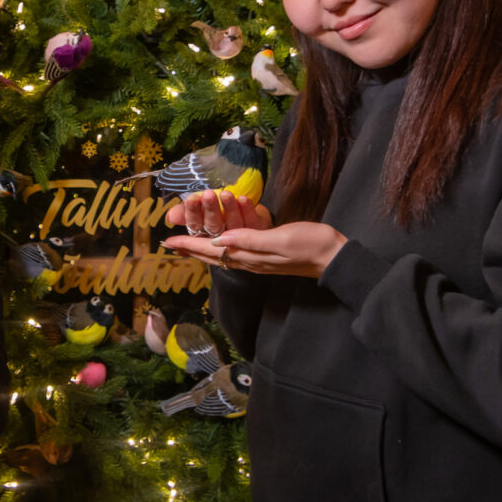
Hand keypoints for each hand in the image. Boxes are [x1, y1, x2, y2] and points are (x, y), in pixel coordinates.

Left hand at [162, 220, 346, 279]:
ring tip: (189, 241)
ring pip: (223, 253)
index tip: (168, 241)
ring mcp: (258, 259)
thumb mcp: (279, 240)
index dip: (189, 244)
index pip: (212, 250)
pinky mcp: (266, 255)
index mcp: (249, 256)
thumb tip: (219, 240)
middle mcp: (250, 261)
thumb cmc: (309, 244)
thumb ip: (249, 241)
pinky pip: (237, 249)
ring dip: (204, 246)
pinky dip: (223, 243)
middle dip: (191, 247)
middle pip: (213, 255)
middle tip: (171, 243)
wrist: (333, 256)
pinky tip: (222, 240)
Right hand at [166, 190, 271, 237]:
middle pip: (214, 227)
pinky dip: (249, 210)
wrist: (256, 235)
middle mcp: (223, 241)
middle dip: (210, 210)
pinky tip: (244, 198)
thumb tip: (170, 216)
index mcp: (206, 237)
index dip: (192, 214)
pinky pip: (254, 222)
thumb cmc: (223, 221)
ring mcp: (243, 239)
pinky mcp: (259, 234)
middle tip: (207, 194)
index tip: (191, 198)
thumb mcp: (203, 218)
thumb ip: (188, 215)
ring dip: (230, 209)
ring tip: (225, 193)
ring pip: (235, 225)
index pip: (196, 227)